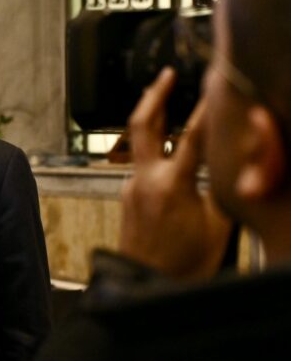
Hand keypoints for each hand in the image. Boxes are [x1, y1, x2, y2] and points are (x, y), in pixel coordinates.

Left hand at [119, 67, 232, 280]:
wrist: (144, 285)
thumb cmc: (183, 263)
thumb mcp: (219, 225)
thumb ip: (223, 188)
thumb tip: (234, 162)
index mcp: (171, 184)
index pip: (191, 135)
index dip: (206, 108)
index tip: (216, 86)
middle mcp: (144, 180)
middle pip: (142, 125)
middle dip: (154, 95)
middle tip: (165, 75)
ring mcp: (131, 187)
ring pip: (140, 144)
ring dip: (153, 121)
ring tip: (165, 100)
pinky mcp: (128, 196)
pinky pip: (143, 165)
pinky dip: (157, 151)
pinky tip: (172, 151)